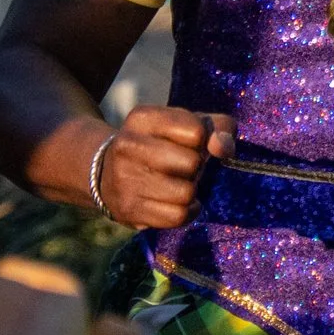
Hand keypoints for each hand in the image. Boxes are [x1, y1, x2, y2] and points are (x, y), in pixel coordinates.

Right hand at [94, 106, 235, 229]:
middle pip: (191, 163)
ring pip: (186, 193)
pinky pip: (178, 216)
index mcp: (143, 118)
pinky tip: (175, 202)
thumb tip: (224, 148)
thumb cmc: (163, 145)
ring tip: (176, 183)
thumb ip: (219, 127)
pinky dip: (186, 212)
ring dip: (190, 191)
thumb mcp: (189, 125)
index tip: (192, 143)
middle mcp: (127, 145)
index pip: (196, 132)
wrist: (109, 174)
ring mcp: (124, 179)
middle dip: (196, 167)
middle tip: (182, 167)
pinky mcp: (128, 209)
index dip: (203, 140)